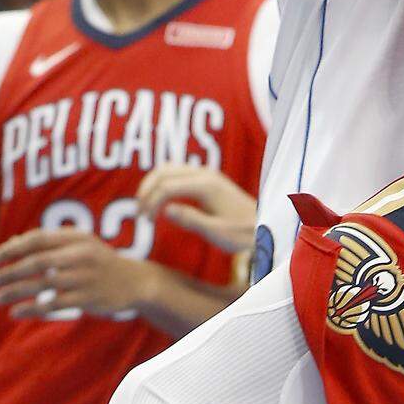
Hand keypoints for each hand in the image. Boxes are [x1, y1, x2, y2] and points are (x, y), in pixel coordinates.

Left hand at [0, 226, 148, 320]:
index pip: (38, 238)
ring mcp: (83, 277)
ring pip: (41, 284)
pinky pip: (52, 304)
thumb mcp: (79, 244)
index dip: (13, 248)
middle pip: (37, 262)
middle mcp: (79, 255)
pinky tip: (15, 312)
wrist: (133, 281)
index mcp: (76, 237)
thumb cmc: (98, 261)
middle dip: (10, 271)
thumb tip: (13, 243)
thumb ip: (48, 242)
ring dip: (15, 291)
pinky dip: (31, 308)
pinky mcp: (85, 298)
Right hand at [135, 166, 257, 256]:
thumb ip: (191, 220)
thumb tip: (165, 210)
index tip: (144, 221)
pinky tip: (160, 205)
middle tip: (139, 214)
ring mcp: (206, 174)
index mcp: (206, 185)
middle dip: (147, 189)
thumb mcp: (216, 232)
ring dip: (153, 185)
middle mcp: (205, 174)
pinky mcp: (206, 180)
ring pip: (169, 169)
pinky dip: (162, 185)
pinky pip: (177, 174)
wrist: (263, 226)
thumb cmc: (242, 234)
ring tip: (145, 209)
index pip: (167, 185)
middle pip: (164, 170)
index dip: (151, 201)